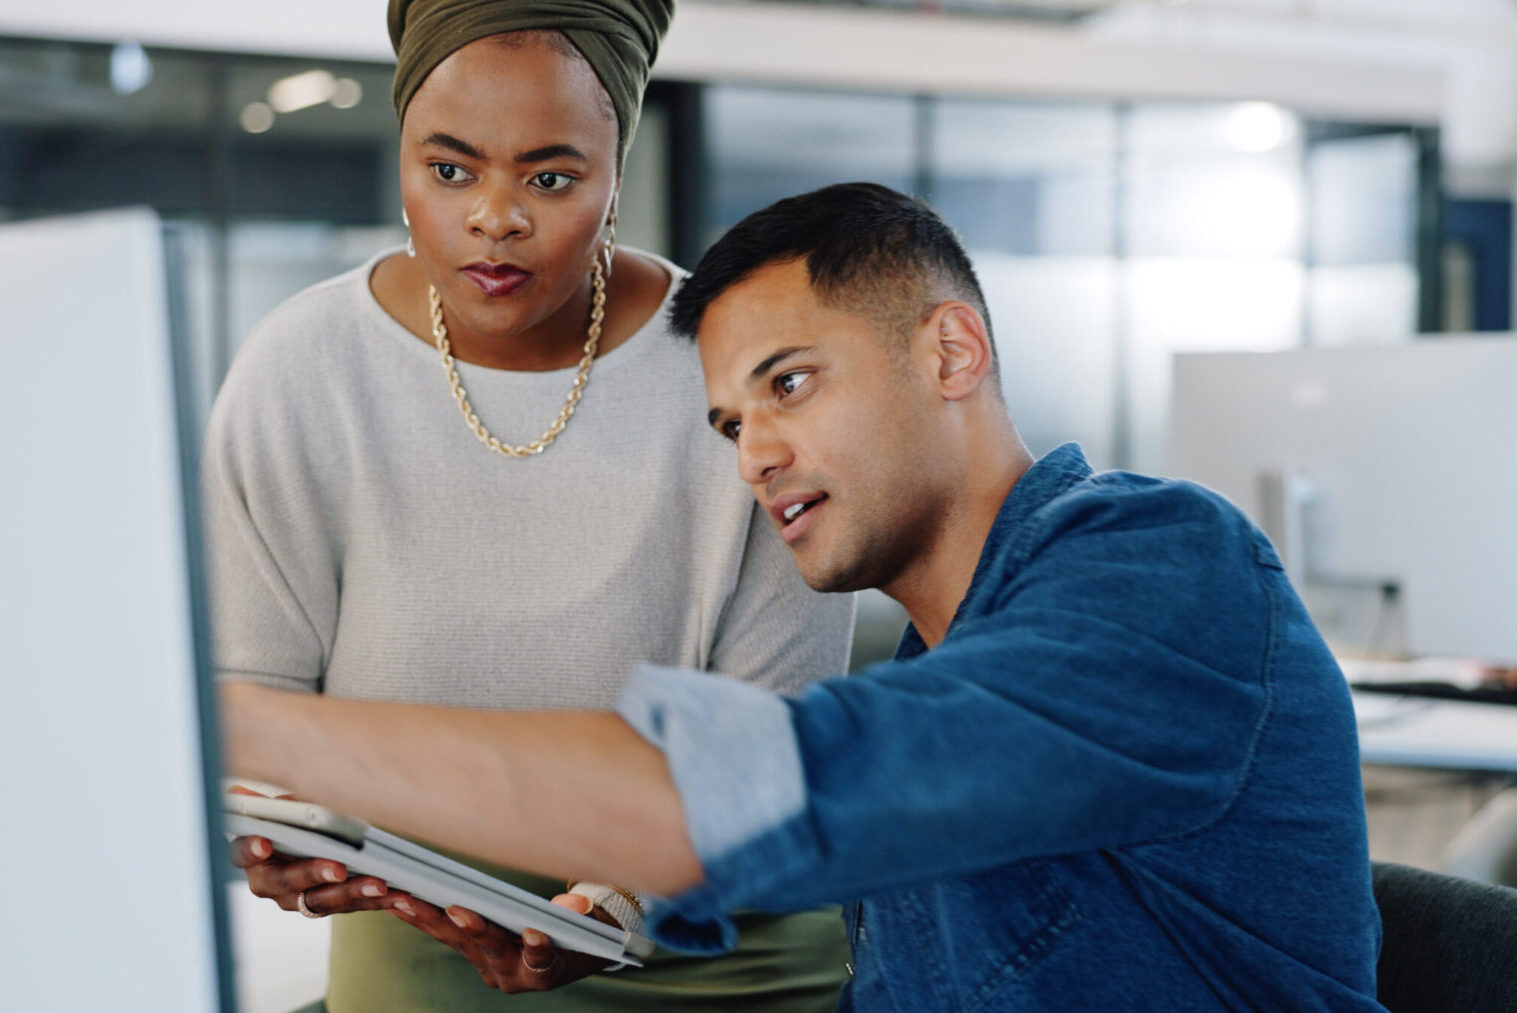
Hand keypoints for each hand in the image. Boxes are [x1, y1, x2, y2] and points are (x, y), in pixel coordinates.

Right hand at [227, 786, 393, 916]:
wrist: (307, 841)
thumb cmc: (293, 820)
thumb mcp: (285, 806)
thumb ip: (275, 805)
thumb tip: (240, 792)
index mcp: (253, 855)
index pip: (243, 853)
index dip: (251, 849)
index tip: (263, 842)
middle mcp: (271, 884)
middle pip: (289, 882)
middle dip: (314, 874)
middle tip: (338, 868)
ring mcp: (299, 899)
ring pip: (323, 900)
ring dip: (353, 892)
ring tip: (379, 885)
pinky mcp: (329, 906)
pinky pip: (352, 906)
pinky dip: (377, 902)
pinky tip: (401, 897)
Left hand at [389, 891, 618, 992]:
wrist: (569, 956)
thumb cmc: (581, 937)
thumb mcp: (590, 926)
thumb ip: (582, 916)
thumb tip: (576, 905)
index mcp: (546, 972)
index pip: (541, 961)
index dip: (538, 949)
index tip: (536, 935)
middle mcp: (513, 976)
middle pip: (491, 949)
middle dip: (472, 928)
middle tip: (456, 910)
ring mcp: (489, 968)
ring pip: (459, 943)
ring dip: (432, 921)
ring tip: (409, 901)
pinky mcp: (473, 958)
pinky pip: (447, 938)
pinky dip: (426, 919)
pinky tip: (401, 903)